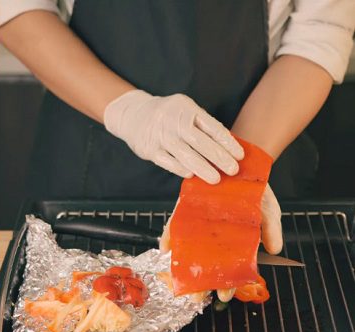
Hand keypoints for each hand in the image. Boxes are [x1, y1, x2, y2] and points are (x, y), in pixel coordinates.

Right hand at [104, 90, 243, 183]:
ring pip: (184, 154)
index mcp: (186, 108)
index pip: (211, 126)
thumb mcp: (185, 110)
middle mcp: (173, 121)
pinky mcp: (149, 149)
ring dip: (202, 168)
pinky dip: (181, 169)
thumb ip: (202, 126)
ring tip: (216, 179)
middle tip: (233, 170)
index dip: (227, 142)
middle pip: (200, 141)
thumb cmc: (168, 116)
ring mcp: (160, 136)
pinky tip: (192, 175)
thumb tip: (226, 149)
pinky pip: (168, 162)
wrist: (134, 114)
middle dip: (218, 157)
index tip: (240, 155)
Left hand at [160, 183, 282, 300]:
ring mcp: (199, 221)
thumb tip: (275, 250)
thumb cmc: (254, 188)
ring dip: (183, 263)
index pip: (230, 265)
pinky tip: (165, 247)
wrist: (238, 158)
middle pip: (207, 260)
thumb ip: (270, 229)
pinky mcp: (186, 206)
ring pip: (189, 246)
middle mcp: (215, 233)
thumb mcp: (268, 208)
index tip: (224, 294)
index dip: (228, 281)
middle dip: (202, 279)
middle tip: (198, 295)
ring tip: (180, 277)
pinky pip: (175, 223)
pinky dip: (168, 236)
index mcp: (234, 239)